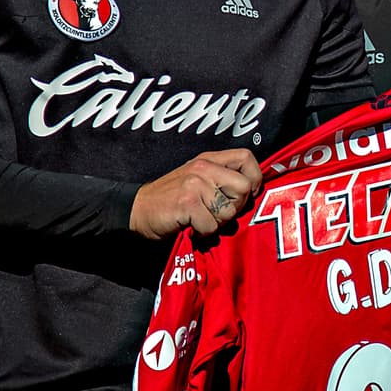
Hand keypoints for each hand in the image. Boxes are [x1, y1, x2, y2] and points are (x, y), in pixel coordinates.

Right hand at [130, 149, 261, 240]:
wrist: (136, 210)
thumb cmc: (170, 200)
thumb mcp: (197, 180)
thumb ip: (222, 179)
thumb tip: (253, 190)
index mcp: (208, 160)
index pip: (246, 157)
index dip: (254, 177)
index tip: (247, 194)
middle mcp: (203, 168)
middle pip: (244, 187)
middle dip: (235, 207)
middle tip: (216, 213)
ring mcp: (194, 184)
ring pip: (229, 211)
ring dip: (217, 223)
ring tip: (200, 219)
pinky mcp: (187, 203)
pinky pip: (212, 225)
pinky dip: (203, 233)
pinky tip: (191, 227)